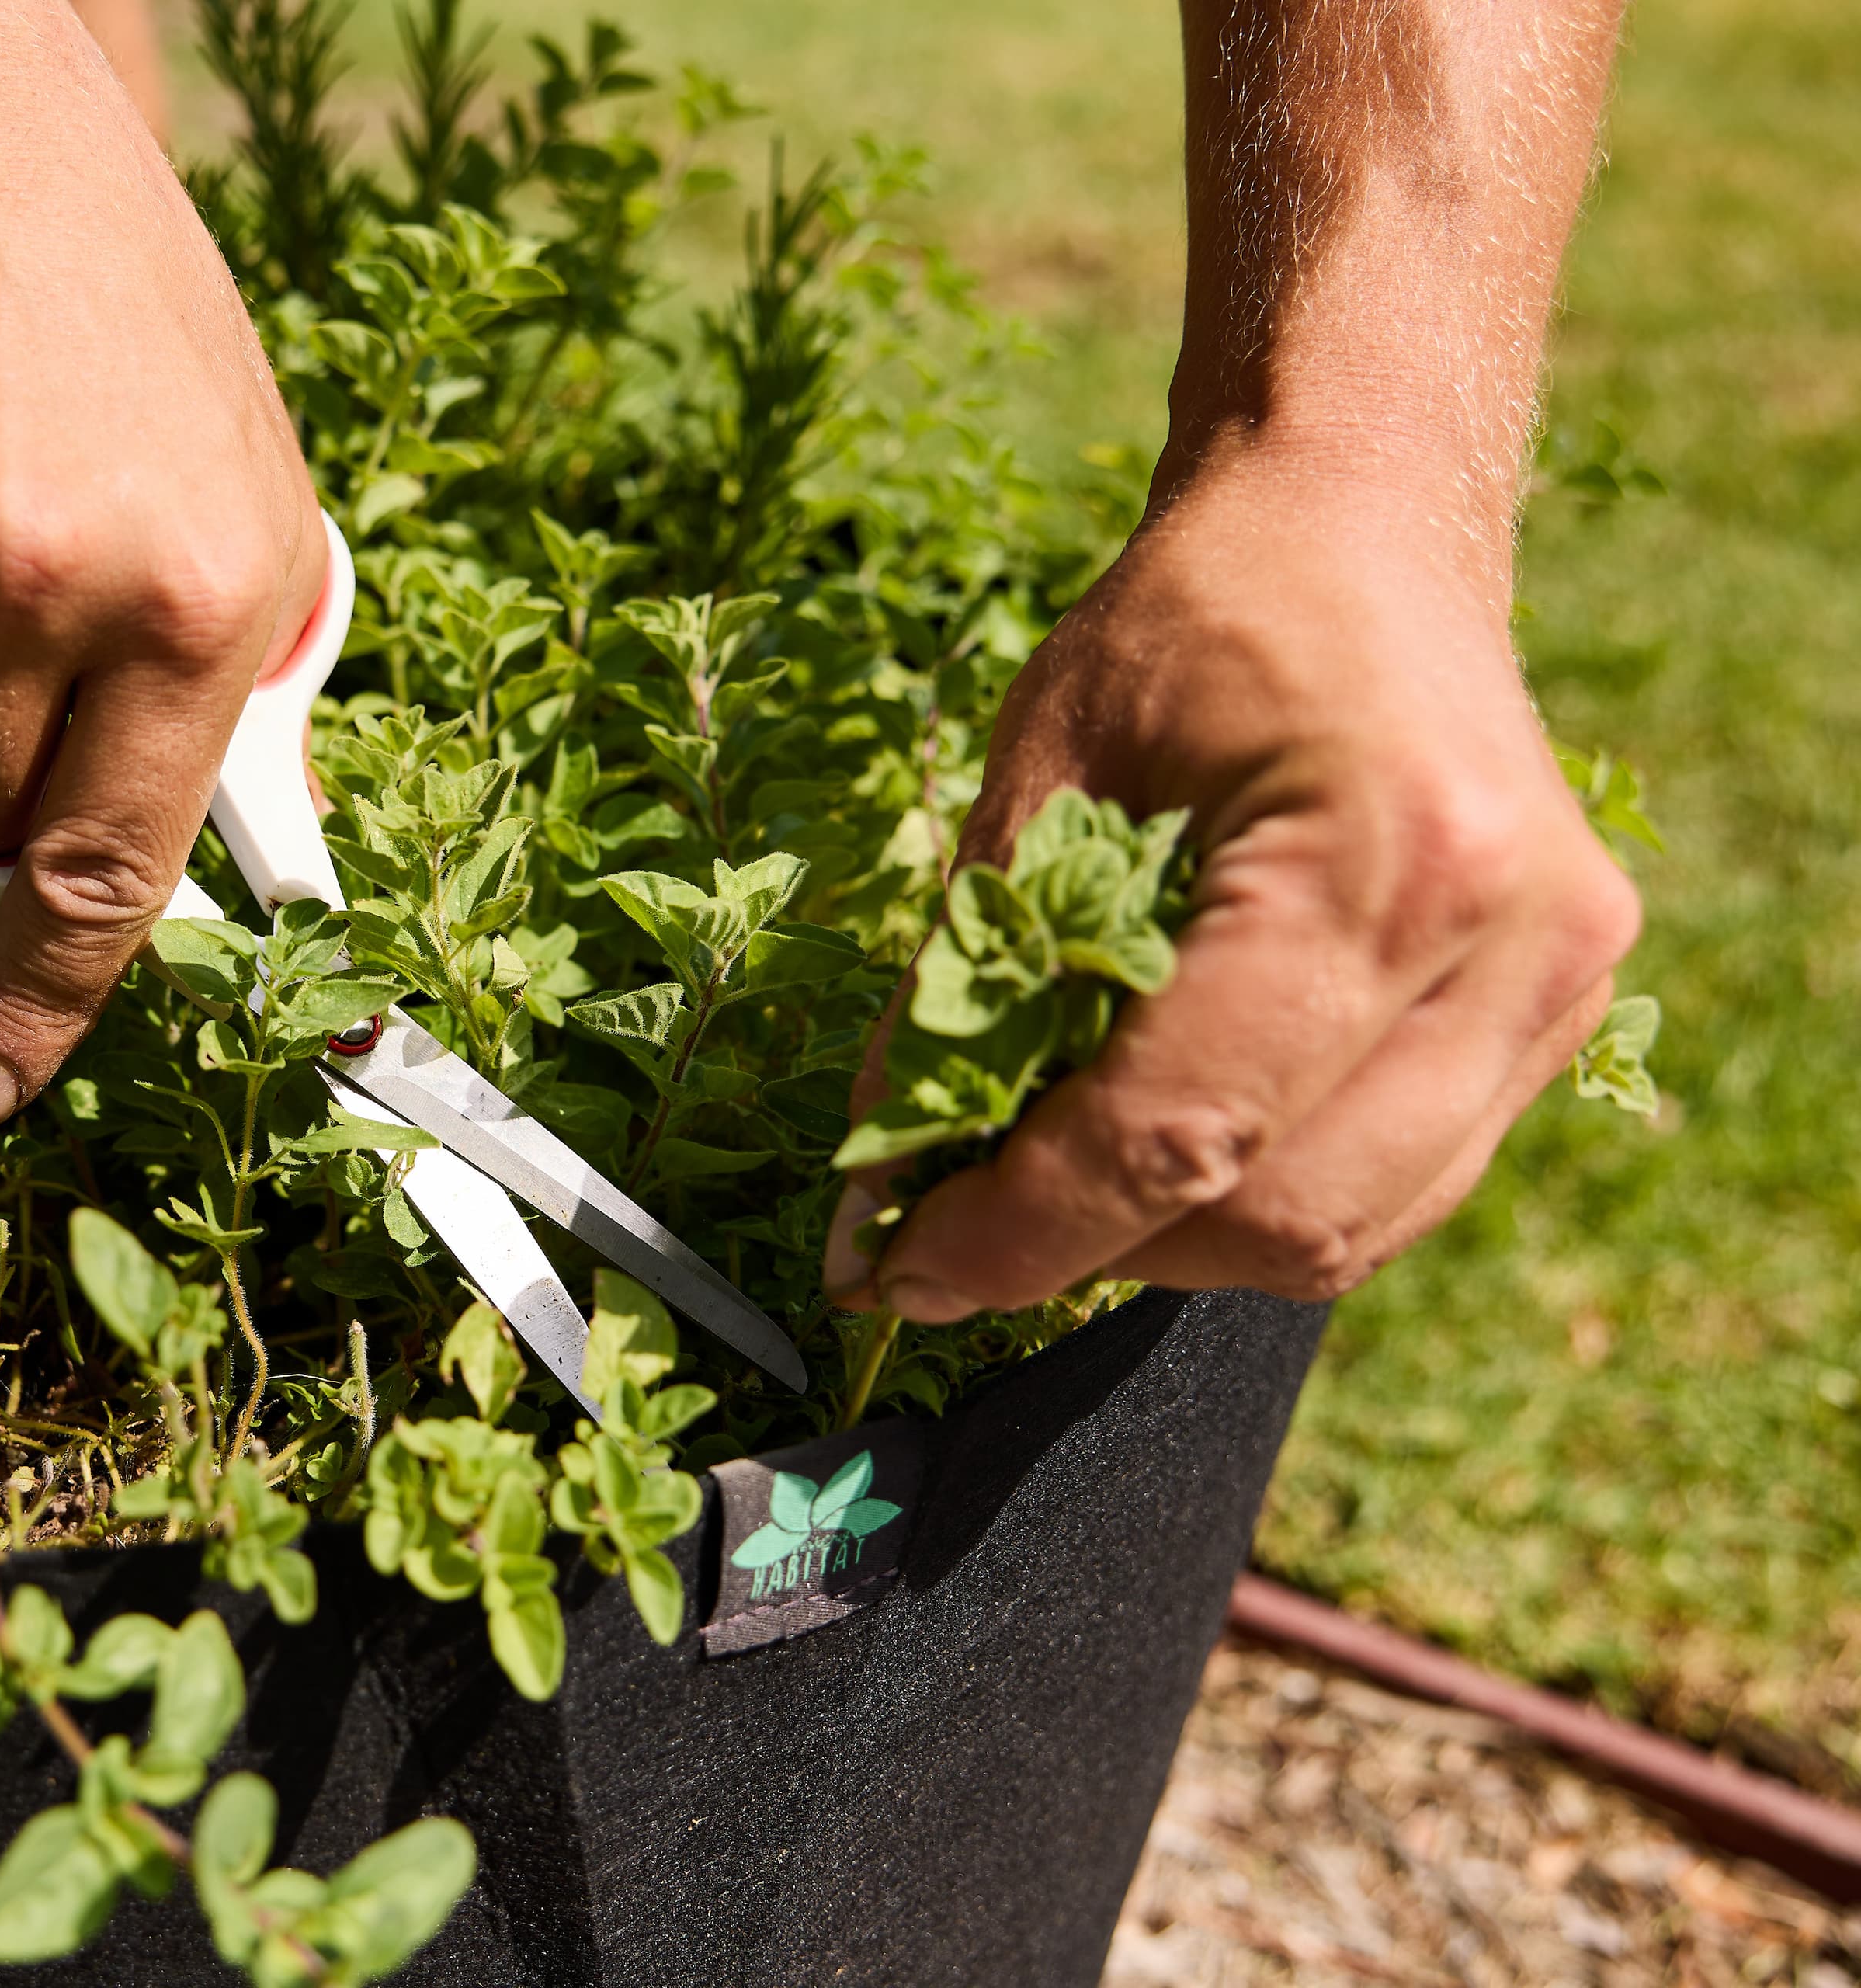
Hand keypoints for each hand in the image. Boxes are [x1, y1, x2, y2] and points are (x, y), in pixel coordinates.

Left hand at [822, 440, 1640, 1317]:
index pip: (1179, 1126)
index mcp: (1389, 856)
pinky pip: (1397, 1189)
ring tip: (1059, 1177)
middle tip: (956, 1225)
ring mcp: (1563, 987)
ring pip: (1341, 1231)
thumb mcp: (1037, 780)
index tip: (893, 1275)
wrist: (1360, 527)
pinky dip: (1261, 1200)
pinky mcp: (1563, 1015)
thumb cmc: (1191, 628)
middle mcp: (1515, 941)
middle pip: (1275, 1210)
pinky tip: (1169, 1146)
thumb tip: (876, 1195)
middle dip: (1092, 1248)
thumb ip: (963, 991)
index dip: (1021, 1227)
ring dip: (1174, 1242)